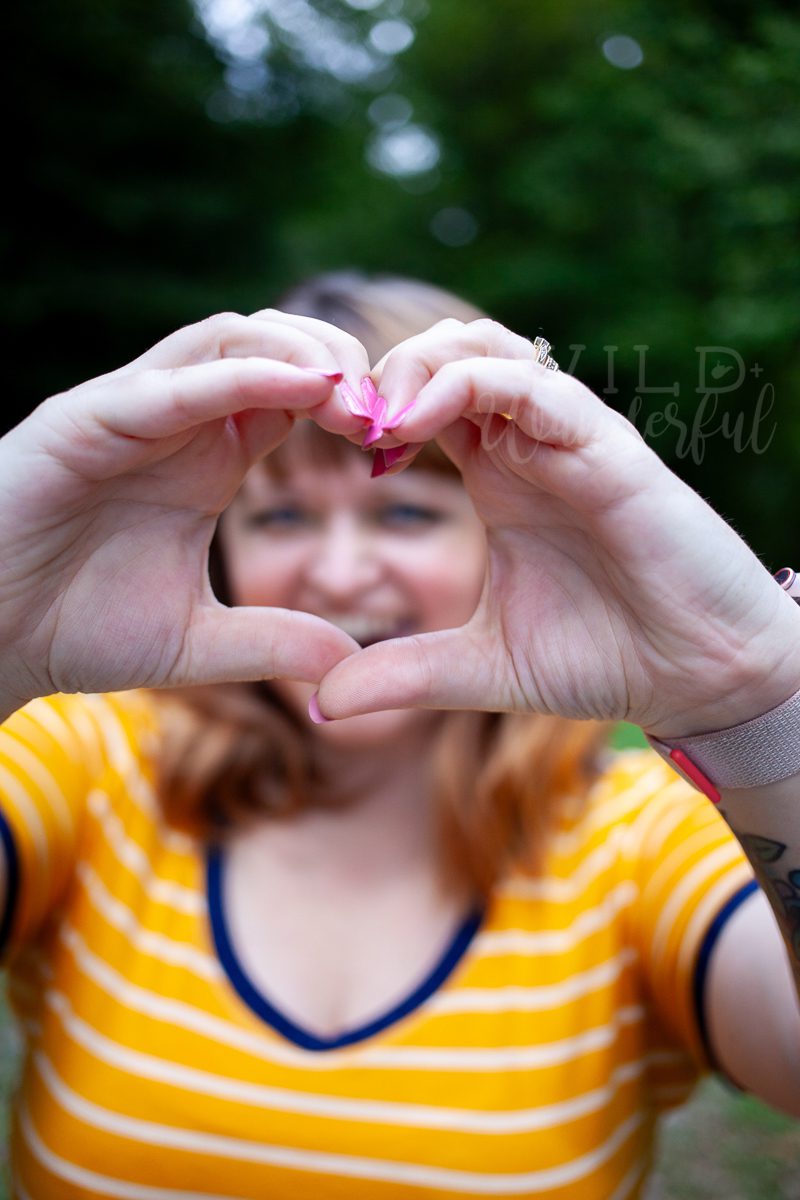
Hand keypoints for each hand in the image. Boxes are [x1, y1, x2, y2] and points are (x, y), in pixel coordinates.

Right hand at [0, 311, 369, 707]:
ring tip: (353, 388)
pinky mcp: (84, 421)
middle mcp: (175, 422)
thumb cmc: (75, 632)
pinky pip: (172, 382)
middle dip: (338, 363)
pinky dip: (239, 376)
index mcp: (207, 458)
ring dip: (297, 352)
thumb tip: (348, 665)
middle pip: (272, 347)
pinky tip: (297, 389)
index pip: (293, 394)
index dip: (351, 403)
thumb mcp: (197, 643)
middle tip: (391, 407)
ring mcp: (129, 413)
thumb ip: (272, 642)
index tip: (398, 441)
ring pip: (226, 340)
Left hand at [314, 318, 799, 735]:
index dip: (368, 406)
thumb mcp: (480, 666)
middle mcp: (529, 445)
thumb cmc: (603, 660)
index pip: (424, 400)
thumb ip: (403, 672)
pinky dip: (468, 386)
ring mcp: (568, 440)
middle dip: (383, 371)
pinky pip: (534, 388)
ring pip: (485, 350)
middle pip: (446, 354)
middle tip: (336, 416)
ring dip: (418, 366)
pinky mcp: (606, 450)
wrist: (698, 678)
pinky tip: (414, 423)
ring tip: (373, 415)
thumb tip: (318, 704)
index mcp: (498, 475)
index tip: (322, 444)